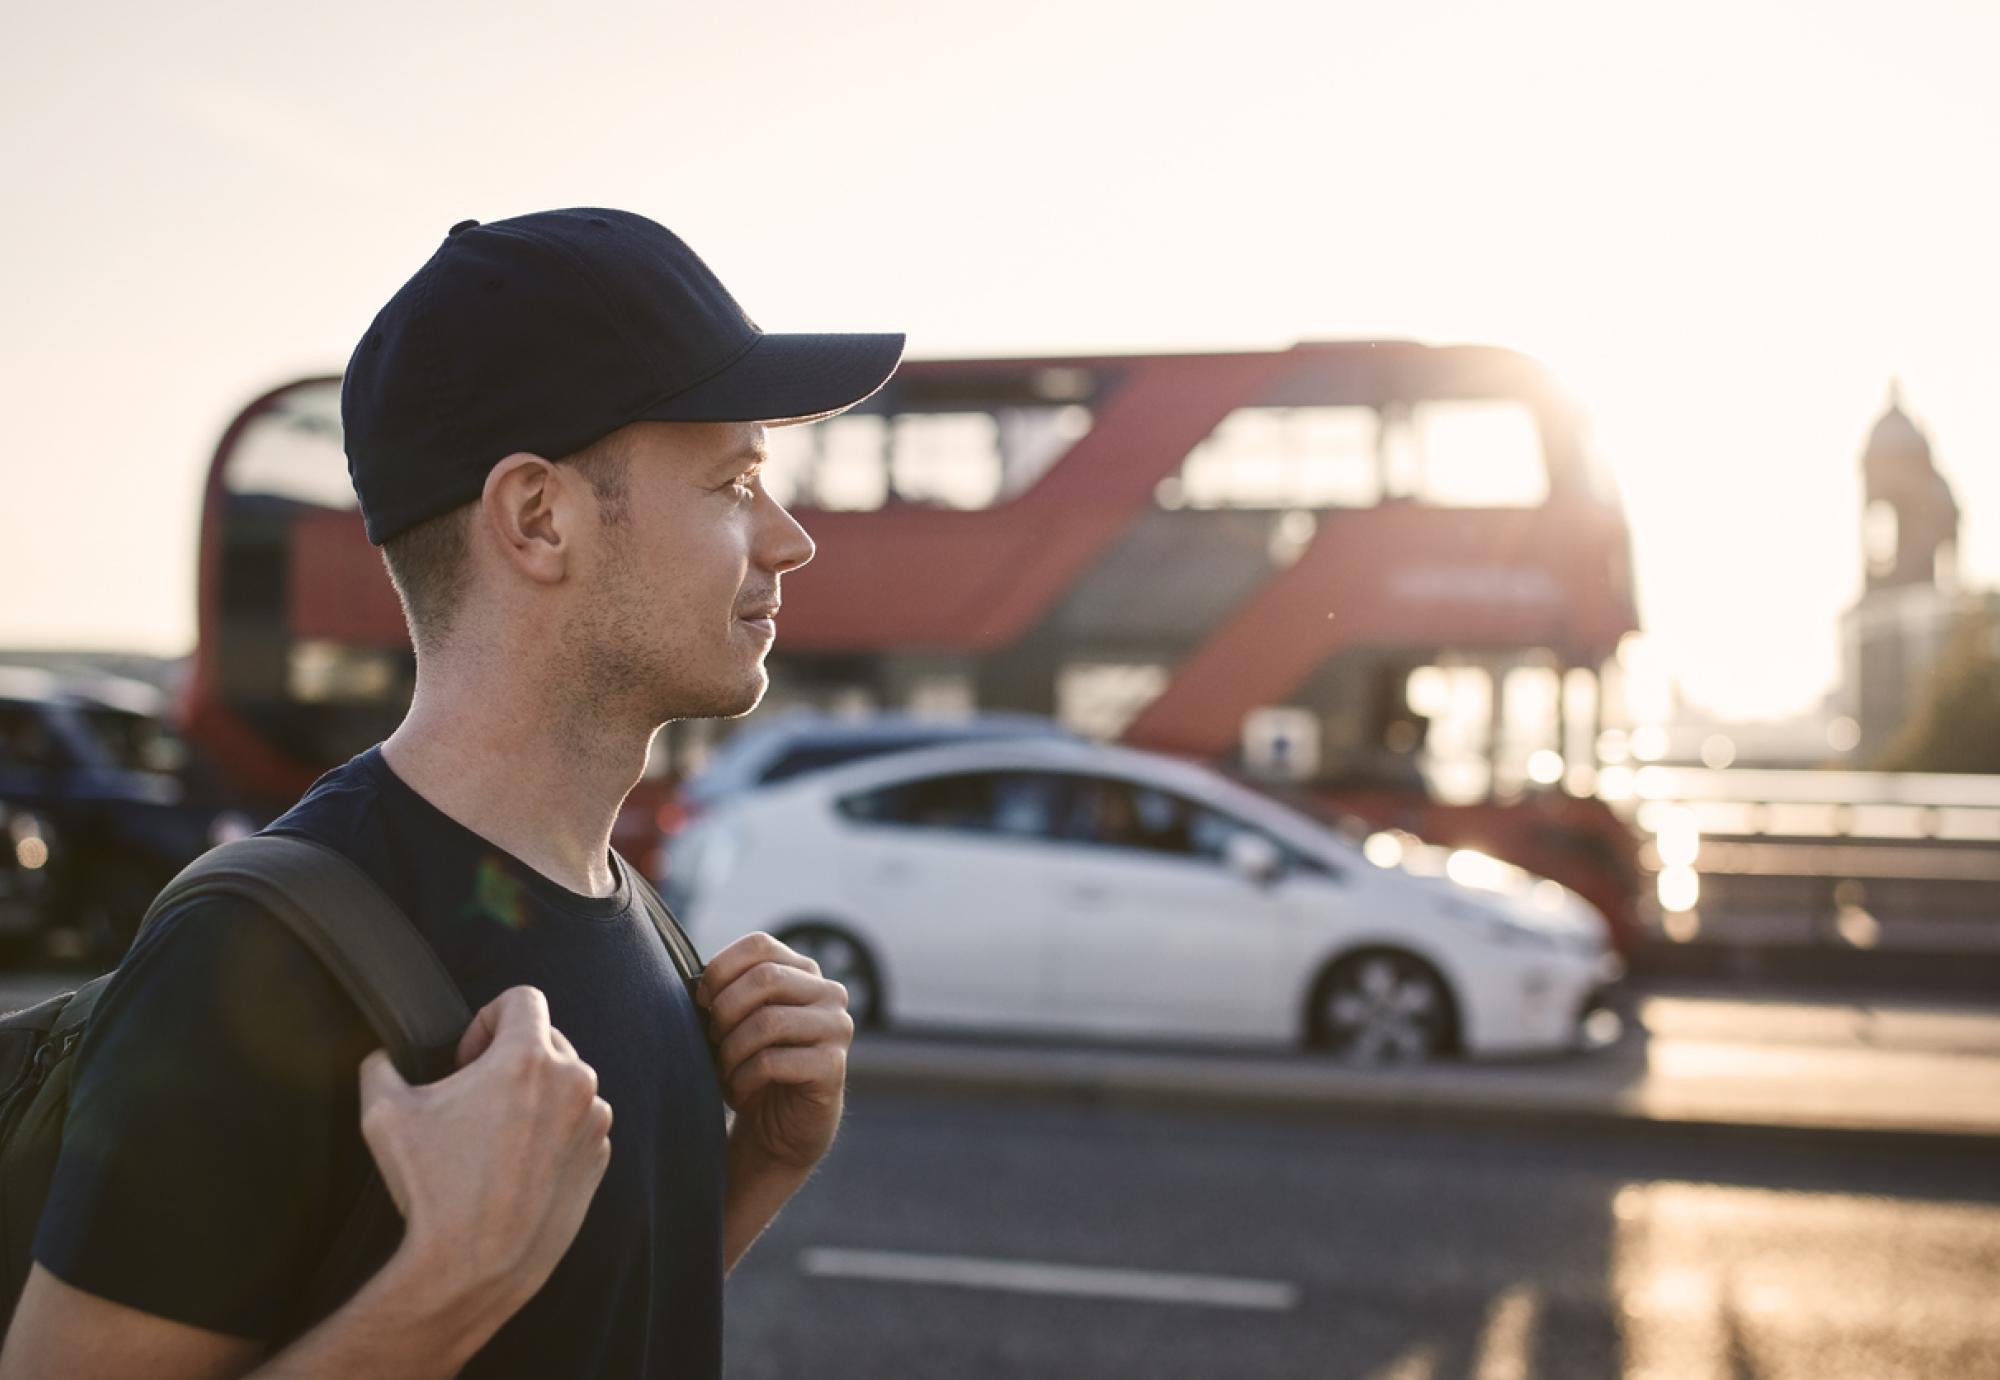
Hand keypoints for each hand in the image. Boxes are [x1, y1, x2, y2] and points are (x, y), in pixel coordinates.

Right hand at [357, 986, 612, 1321]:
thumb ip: (381, 1065)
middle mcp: (575, 1082)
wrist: (473, 1267)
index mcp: (529, 1058)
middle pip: (546, 1040)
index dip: (486, 1018)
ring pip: (564, 1085)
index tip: (466, 1058)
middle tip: (473, 1101)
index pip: (522, 998)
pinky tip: (515, 1166)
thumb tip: (382, 1056)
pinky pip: (577, 1126)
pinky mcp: (599, 1159)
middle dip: (509, 1060)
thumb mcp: (383, 1114)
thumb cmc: (432, 1190)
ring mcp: (593, 1123)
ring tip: (493, 1138)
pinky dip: (551, 1133)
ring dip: (533, 1097)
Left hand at [697, 933, 852, 1170]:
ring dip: (731, 1050)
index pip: (760, 945)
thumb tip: (699, 984)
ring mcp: (837, 1028)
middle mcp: (829, 993)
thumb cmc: (752, 1067)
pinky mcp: (833, 1067)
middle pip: (766, 978)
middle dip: (725, 1011)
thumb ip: (730, 992)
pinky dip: (743, 1078)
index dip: (721, 969)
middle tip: (712, 1040)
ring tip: (724, 1070)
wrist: (778, 1129)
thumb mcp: (739, 1021)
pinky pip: (773, 1061)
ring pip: (769, 1021)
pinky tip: (740, 1092)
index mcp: (804, 972)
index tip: (701, 1000)